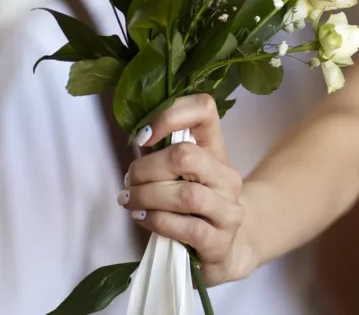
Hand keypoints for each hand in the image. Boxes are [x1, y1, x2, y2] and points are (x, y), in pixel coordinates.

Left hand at [121, 94, 254, 284]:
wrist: (223, 249)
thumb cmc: (193, 206)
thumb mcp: (181, 175)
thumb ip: (163, 154)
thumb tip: (136, 142)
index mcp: (216, 149)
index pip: (204, 109)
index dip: (170, 115)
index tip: (143, 137)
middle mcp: (227, 176)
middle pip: (186, 155)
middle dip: (146, 169)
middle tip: (128, 181)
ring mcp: (229, 210)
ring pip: (186, 195)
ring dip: (147, 197)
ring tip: (130, 201)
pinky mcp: (221, 242)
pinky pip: (187, 228)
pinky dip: (158, 222)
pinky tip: (144, 219)